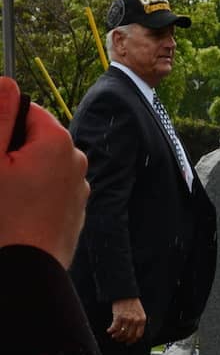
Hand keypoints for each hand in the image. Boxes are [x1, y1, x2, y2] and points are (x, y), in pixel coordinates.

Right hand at [0, 77, 88, 267]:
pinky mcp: (73, 212)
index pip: (26, 111)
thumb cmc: (1, 215)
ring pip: (39, 167)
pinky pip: (47, 191)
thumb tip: (7, 81)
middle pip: (34, 139)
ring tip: (4, 200)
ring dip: (18, 174)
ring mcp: (77, 189)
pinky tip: (13, 215)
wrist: (25, 273)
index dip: (1, 126)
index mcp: (58, 142)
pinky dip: (30, 195)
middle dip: (9, 151)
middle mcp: (76, 161)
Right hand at [108, 298, 146, 343]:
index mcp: (142, 319)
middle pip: (129, 336)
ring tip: (114, 335)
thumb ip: (138, 322)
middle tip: (119, 339)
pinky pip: (114, 328)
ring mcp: (127, 319)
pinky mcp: (118, 317)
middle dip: (123, 339)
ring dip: (116, 336)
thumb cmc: (132, 303)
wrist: (125, 294)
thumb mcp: (140, 312)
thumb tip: (134, 333)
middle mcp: (135, 320)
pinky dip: (111, 331)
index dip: (133, 340)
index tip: (128, 342)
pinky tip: (109, 331)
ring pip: (121, 333)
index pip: (138, 335)